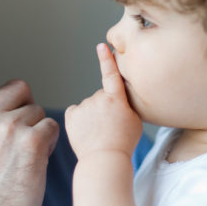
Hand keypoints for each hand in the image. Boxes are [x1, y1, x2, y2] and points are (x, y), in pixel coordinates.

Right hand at [0, 5, 59, 205]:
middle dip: (24, 112)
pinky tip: (32, 162)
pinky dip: (49, 142)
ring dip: (37, 131)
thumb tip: (1, 102)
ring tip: (19, 159)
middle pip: (20, 89)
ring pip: (38, 109)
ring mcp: (5, 126)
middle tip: (12, 146)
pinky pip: (52, 124)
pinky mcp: (29, 138)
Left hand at [65, 43, 142, 160]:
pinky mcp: (71, 116)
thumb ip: (126, 103)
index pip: (111, 73)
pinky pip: (76, 113)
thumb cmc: (124, 142)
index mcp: (116, 98)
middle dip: (105, 107)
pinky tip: (86, 132)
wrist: (104, 160)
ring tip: (99, 133)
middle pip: (101, 97)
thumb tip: (117, 95)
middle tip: (110, 127)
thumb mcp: (135, 119)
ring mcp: (83, 106)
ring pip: (89, 106)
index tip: (102, 45)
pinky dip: (80, 120)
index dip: (106, 58)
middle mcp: (98, 98)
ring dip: (92, 115)